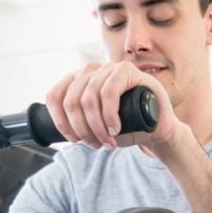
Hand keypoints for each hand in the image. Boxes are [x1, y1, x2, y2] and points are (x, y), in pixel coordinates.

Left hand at [44, 62, 192, 156]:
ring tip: (107, 142)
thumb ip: (77, 123)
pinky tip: (115, 129)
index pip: (54, 96)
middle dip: (81, 129)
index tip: (74, 140)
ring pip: (88, 99)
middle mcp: (90, 69)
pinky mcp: (127, 70)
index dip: (60, 122)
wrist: (157, 128)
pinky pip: (108, 93)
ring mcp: (108, 67)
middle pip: (70, 101)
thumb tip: (57, 132)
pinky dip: (108, 115)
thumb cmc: (126, 127)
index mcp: (77, 80)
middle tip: (96, 145)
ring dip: (96, 127)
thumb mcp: (95, 126)